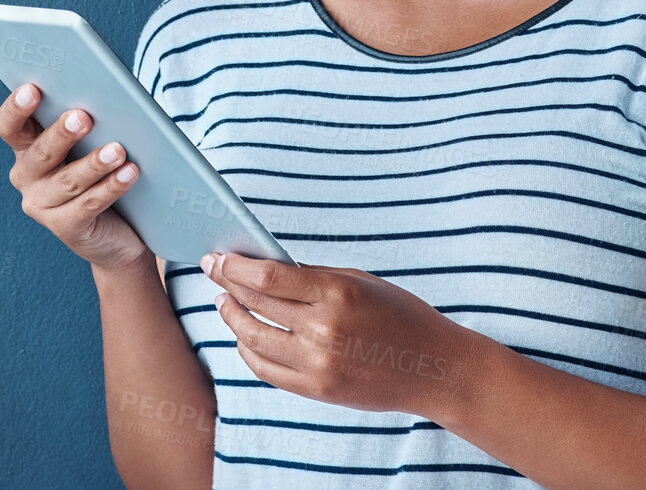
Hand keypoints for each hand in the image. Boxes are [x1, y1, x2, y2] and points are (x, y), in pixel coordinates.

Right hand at [0, 82, 148, 273]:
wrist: (116, 234)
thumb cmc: (101, 174)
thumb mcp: (88, 145)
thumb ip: (87, 123)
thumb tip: (106, 96)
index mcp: (27, 149)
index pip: (10, 127)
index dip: (16, 109)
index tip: (32, 89)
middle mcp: (27, 178)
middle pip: (40, 153)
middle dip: (61, 134)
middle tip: (83, 117)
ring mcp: (42, 206)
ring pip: (68, 181)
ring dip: (94, 163)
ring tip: (118, 149)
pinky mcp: (66, 228)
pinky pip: (89, 204)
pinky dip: (111, 187)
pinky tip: (130, 173)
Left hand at [202, 252, 469, 415]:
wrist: (432, 366)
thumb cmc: (399, 314)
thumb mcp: (359, 280)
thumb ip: (313, 277)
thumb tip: (264, 267)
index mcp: (336, 292)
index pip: (267, 277)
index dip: (235, 266)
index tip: (216, 257)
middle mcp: (323, 328)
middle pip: (255, 305)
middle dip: (226, 285)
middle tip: (213, 271)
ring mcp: (318, 363)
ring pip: (253, 339)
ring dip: (232, 318)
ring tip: (224, 303)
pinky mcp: (317, 389)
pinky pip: (266, 369)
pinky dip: (248, 351)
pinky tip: (244, 337)